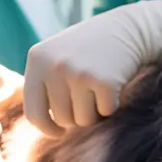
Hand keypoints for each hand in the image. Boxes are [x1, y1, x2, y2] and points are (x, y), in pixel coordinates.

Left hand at [23, 0, 161, 134]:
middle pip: (62, 119)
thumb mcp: (57, 57)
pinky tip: (113, 83)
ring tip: (98, 86)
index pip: (34, 113)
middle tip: (87, 94)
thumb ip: (43, 85)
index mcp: (38, 60)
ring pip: (84, 120)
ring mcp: (79, 73)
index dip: (47, 129)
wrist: (128, 29)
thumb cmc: (89, 50)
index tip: (58, 132)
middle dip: (77, 115)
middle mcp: (55, 66)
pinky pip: (105, 113)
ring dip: (94, 111)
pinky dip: (111, 104)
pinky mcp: (105, 81)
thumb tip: (39, 125)